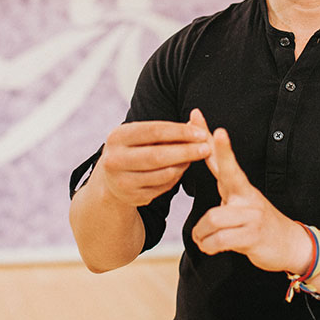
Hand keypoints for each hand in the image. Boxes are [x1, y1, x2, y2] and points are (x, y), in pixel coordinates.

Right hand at [97, 110, 211, 206]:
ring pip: (163, 174)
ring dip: (184, 165)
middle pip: (157, 156)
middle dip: (186, 151)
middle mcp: (115, 160)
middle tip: (207, 148)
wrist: (112, 179)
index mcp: (117, 137)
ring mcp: (122, 182)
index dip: (180, 132)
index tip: (201, 133)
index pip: (154, 131)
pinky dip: (176, 177)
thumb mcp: (142, 136)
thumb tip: (196, 121)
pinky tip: (181, 169)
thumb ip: (167, 130)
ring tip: (196, 157)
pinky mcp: (132, 197)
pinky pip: (163, 187)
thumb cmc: (134, 150)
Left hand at [191, 126, 310, 274]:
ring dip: (201, 234)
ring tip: (202, 239)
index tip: (212, 126)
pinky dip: (208, 246)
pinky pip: (219, 240)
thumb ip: (224, 184)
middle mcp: (247, 196)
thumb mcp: (240, 202)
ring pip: (212, 219)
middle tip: (217, 132)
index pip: (225, 162)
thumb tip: (207, 160)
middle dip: (223, 152)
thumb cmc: (257, 223)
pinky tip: (209, 246)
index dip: (219, 145)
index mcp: (241, 187)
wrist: (291, 245)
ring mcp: (251, 215)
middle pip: (229, 172)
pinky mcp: (252, 237)